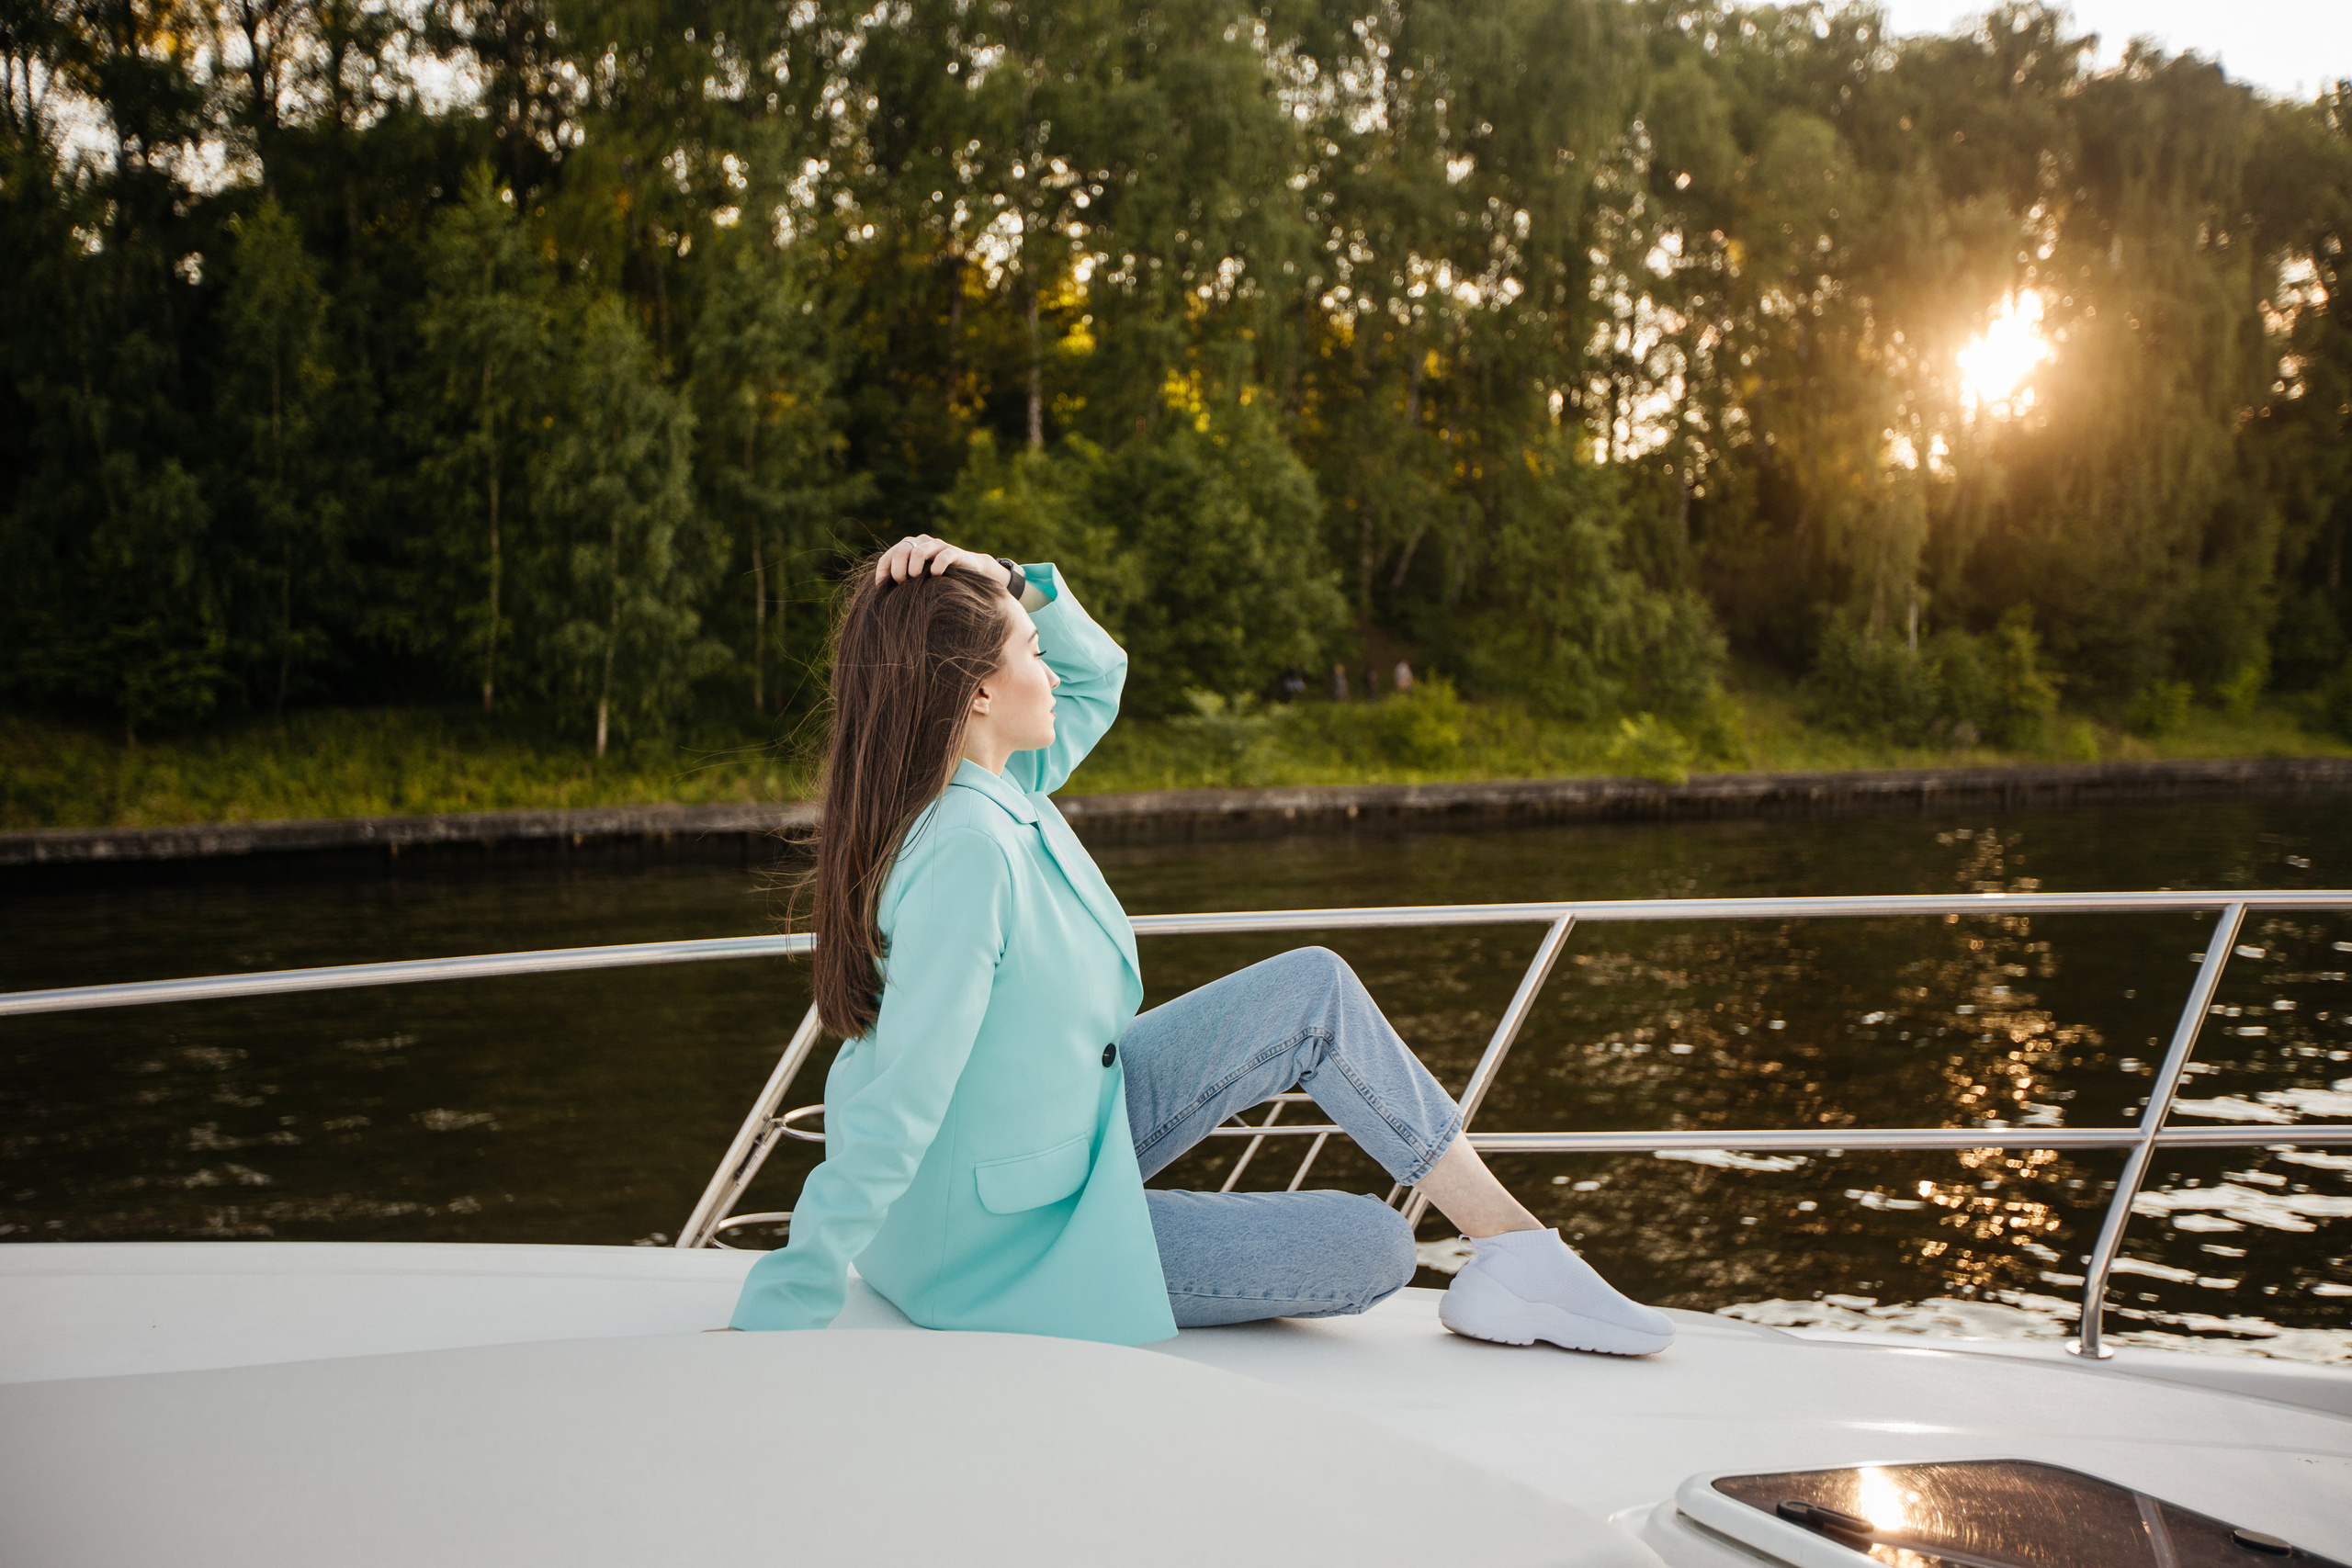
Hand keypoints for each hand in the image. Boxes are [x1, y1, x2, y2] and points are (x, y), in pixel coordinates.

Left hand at [875, 534, 992, 585]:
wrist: (969, 571)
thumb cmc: (938, 578)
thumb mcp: (917, 577)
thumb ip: (902, 579)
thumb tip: (880, 594)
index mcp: (908, 546)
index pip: (887, 557)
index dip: (883, 574)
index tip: (883, 589)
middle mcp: (921, 542)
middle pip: (900, 551)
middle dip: (898, 571)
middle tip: (904, 584)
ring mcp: (937, 545)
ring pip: (918, 552)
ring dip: (915, 570)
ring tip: (918, 581)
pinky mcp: (954, 552)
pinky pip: (942, 557)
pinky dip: (936, 569)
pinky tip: (937, 578)